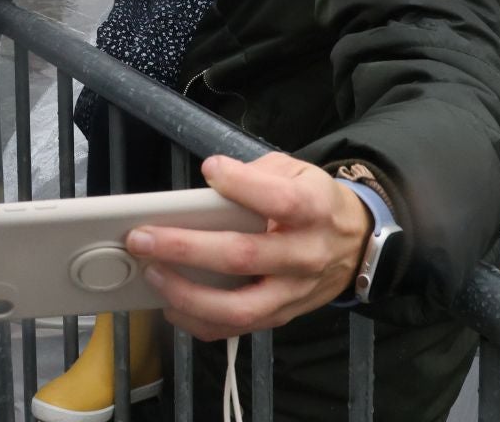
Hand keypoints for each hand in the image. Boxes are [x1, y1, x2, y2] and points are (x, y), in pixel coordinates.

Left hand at [125, 153, 371, 342]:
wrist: (356, 244)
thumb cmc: (314, 202)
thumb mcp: (296, 171)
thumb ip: (257, 174)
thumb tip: (212, 182)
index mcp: (313, 209)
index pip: (279, 199)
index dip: (242, 185)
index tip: (210, 170)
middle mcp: (305, 254)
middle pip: (243, 256)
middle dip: (185, 248)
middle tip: (142, 238)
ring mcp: (294, 292)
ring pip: (239, 307)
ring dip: (187, 294)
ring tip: (152, 274)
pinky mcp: (282, 315)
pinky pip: (238, 329)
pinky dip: (199, 322)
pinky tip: (170, 305)